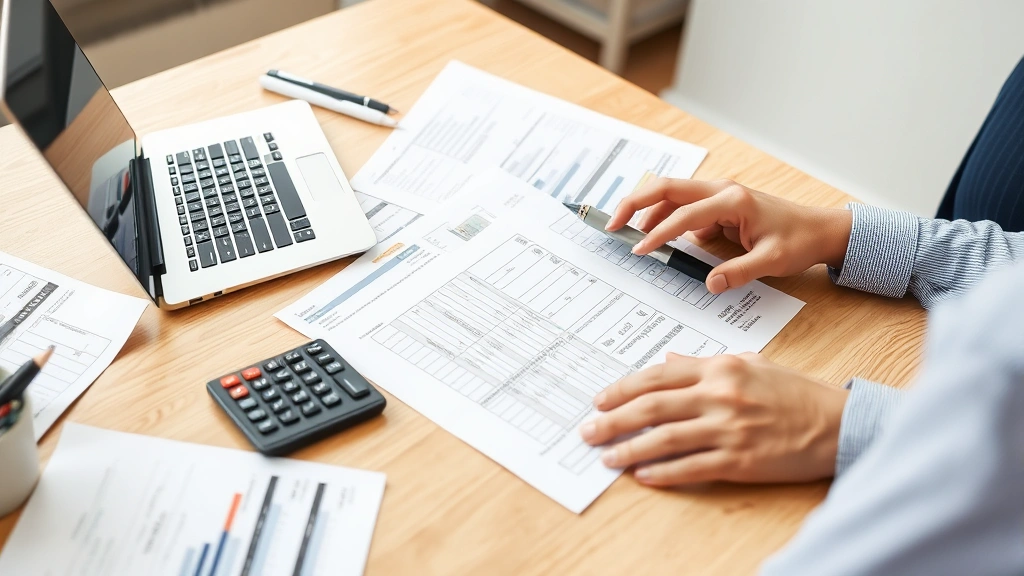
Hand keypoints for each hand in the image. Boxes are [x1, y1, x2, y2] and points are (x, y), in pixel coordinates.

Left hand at [579, 352, 848, 485]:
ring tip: (606, 457)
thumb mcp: (750, 364)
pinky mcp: (741, 460)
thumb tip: (668, 360)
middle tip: (588, 430)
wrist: (837, 423)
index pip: (658, 375)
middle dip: (613, 420)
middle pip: (652, 407)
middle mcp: (721, 395)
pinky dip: (664, 472)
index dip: (623, 388)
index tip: (599, 399)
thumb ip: (705, 364)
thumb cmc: (794, 393)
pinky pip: (692, 467)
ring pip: (665, 439)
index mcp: (720, 368)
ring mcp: (730, 429)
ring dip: (630, 449)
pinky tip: (643, 476)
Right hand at [605, 178, 852, 293]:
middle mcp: (721, 190)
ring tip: (624, 232)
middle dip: (635, 203)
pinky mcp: (717, 204)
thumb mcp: (772, 261)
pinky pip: (681, 206)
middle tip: (611, 224)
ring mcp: (718, 195)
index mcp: (732, 200)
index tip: (640, 251)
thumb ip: (739, 272)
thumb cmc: (798, 241)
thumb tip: (709, 285)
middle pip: (666, 188)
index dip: (658, 233)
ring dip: (645, 210)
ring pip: (670, 194)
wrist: (819, 229)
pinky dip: (661, 217)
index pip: (683, 214)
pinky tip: (652, 236)